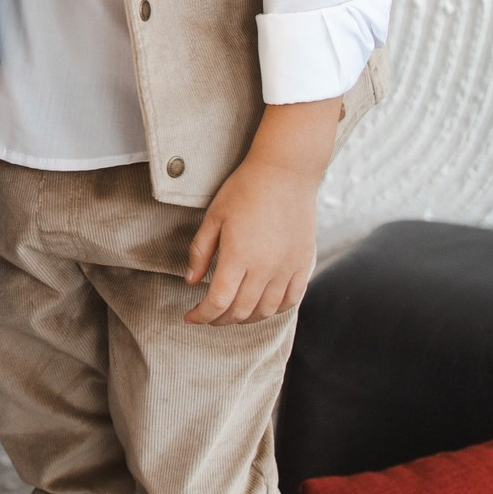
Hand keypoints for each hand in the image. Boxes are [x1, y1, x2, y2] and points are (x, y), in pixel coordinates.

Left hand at [185, 97, 342, 322]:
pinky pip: (290, 300)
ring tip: (232, 313)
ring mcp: (287, 268)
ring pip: (266, 311)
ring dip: (245, 319)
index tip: (190, 317)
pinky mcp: (303, 263)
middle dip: (219, 320)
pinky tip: (262, 306)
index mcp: (238, 257)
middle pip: (240, 312)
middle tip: (208, 316)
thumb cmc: (245, 189)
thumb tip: (190, 281)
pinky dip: (274, 310)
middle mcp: (265, 268)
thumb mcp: (214, 217)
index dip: (201, 316)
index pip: (218, 302)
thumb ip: (200, 251)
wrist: (286, 173)